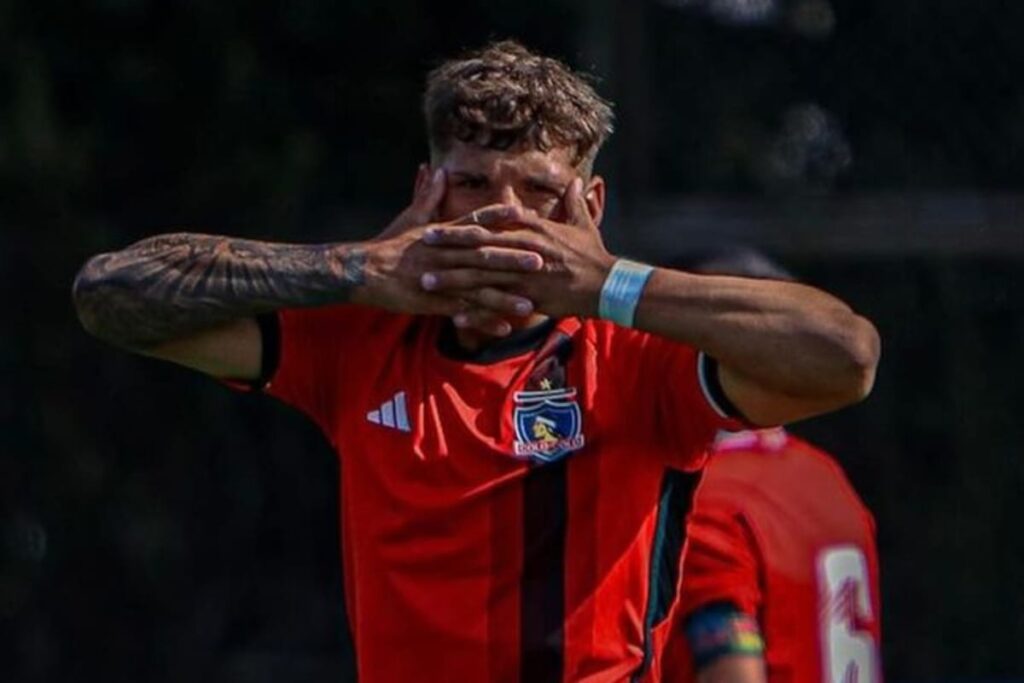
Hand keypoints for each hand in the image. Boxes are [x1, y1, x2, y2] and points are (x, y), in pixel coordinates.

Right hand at [353, 170, 544, 326]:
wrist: (363, 271)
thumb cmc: (390, 244)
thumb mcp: (410, 218)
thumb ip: (429, 195)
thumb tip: (437, 168)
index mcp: (443, 234)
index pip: (475, 222)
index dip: (499, 217)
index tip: (524, 213)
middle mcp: (445, 254)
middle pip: (483, 256)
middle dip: (513, 260)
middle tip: (541, 261)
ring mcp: (440, 278)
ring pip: (476, 288)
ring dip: (504, 296)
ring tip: (530, 305)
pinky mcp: (432, 301)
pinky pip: (461, 312)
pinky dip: (482, 320)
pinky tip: (503, 328)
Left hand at [417, 178, 615, 319]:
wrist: (609, 285)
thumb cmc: (595, 255)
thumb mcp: (584, 225)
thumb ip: (574, 202)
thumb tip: (576, 180)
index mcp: (534, 229)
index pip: (491, 222)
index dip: (463, 224)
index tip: (439, 224)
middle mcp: (527, 249)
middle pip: (480, 245)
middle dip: (449, 246)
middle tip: (422, 246)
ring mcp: (527, 274)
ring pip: (483, 275)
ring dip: (452, 278)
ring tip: (427, 281)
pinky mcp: (532, 298)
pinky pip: (498, 304)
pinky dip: (476, 310)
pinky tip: (454, 315)